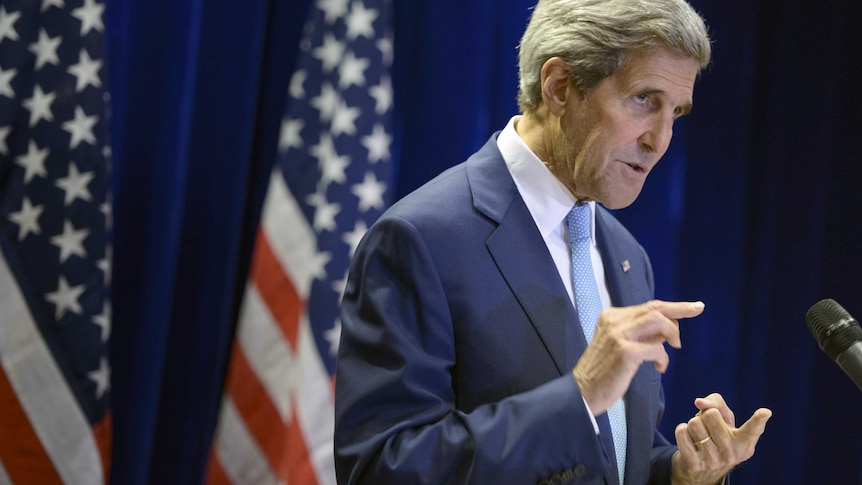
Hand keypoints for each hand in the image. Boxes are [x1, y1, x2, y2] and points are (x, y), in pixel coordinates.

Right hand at [572, 300, 704, 413]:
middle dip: (681, 309)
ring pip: (658, 321)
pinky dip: (664, 358)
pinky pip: (657, 348)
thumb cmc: (602, 372)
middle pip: (655, 308)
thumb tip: (664, 330)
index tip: (693, 306)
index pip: (647, 306)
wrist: (582, 392)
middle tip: (699, 310)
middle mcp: (613, 321)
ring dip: (672, 333)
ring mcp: (618, 335)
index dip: (673, 306)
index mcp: (610, 317)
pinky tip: (660, 368)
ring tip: (674, 348)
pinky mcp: (625, 351)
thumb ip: (639, 334)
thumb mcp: (618, 345)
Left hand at [671, 393, 771, 484]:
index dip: (758, 420)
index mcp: (744, 443)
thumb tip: (700, 402)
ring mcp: (712, 461)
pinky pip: (681, 432)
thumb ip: (716, 403)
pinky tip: (689, 442)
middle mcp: (732, 454)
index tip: (765, 412)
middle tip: (707, 428)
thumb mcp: (722, 418)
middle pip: (710, 414)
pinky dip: (681, 431)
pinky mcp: (693, 465)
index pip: (752, 430)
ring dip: (692, 425)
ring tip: (699, 436)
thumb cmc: (714, 435)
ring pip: (694, 423)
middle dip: (704, 415)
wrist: (699, 469)